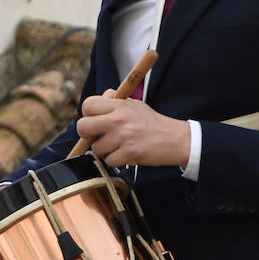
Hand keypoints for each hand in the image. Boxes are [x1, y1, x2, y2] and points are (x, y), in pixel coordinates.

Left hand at [74, 89, 190, 166]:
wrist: (175, 139)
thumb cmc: (151, 122)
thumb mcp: (134, 104)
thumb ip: (114, 101)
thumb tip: (99, 98)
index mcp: (119, 105)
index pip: (88, 105)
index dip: (87, 114)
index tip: (94, 120)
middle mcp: (119, 119)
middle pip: (83, 127)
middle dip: (87, 134)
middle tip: (97, 136)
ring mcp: (123, 137)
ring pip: (96, 148)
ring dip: (105, 150)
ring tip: (118, 146)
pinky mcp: (129, 153)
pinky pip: (109, 161)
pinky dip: (116, 160)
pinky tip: (125, 154)